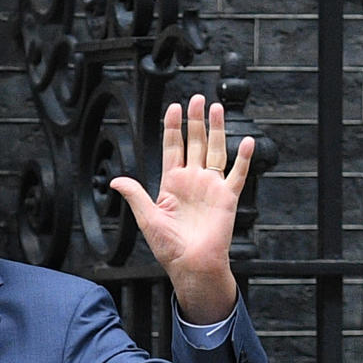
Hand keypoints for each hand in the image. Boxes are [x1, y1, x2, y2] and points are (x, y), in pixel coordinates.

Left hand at [110, 94, 253, 323]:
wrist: (190, 264)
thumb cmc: (168, 247)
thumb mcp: (147, 218)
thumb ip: (135, 195)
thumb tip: (115, 180)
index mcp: (172, 184)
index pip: (172, 148)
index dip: (173, 128)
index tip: (173, 107)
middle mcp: (192, 181)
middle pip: (195, 143)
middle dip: (195, 121)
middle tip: (197, 98)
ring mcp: (211, 187)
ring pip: (215, 151)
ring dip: (216, 130)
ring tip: (216, 108)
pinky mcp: (227, 198)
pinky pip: (237, 174)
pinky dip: (243, 159)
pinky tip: (247, 141)